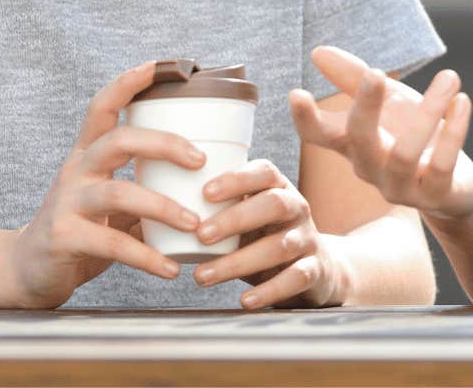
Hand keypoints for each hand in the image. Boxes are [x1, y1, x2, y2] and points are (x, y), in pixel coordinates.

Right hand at [2, 61, 206, 308]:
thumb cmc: (82, 229)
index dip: (129, 83)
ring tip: (195, 224)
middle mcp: (76, 171)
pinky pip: (111, 244)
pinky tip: (171, 269)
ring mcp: (67, 203)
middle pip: (118, 140)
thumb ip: (145, 187)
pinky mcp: (64, 238)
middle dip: (164, 144)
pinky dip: (146, 256)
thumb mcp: (112, 201)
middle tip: (201, 161)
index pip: (104, 106)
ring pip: (117, 192)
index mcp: (88, 154)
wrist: (28, 271)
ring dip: (163, 206)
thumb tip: (206, 180)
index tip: (163, 65)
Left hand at [186, 159, 342, 308]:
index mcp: (279, 188)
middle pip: (274, 204)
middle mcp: (298, 208)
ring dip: (238, 262)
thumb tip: (154, 210)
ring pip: (279, 246)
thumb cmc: (265, 237)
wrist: (317, 269)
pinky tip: (244, 301)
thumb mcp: (248, 217)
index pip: (264, 172)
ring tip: (202, 277)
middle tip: (200, 235)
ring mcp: (308, 239)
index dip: (237, 180)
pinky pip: (295, 278)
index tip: (205, 192)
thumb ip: (217, 210)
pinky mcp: (315, 270)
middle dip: (235, 219)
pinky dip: (269, 291)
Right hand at [288, 45, 472, 223]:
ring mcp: (400, 186)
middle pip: (358, 140)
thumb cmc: (415, 137)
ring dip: (428, 110)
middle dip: (365, 106)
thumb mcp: (389, 102)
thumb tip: (317, 52)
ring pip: (404, 154)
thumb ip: (355, 79)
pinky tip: (462, 101)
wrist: (456, 187)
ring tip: (449, 76)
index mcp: (353, 144)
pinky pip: (441, 165)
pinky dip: (454, 132)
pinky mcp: (434, 196)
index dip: (305, 118)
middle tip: (376, 72)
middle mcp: (370, 168)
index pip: (319, 135)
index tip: (296, 93)